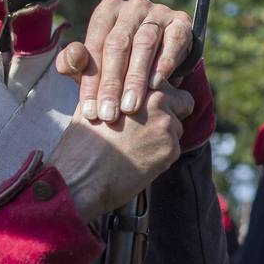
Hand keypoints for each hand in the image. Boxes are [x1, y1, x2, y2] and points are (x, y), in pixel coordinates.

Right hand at [50, 81, 195, 219]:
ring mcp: (167, 127)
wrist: (81, 178)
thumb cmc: (82, 143)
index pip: (168, 84)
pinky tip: (140, 158)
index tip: (152, 107)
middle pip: (181, 103)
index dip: (161, 96)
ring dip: (164, 135)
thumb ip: (113, 90)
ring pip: (178, 127)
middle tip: (147, 128)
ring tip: (137, 146)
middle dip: (169, 113)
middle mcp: (159, 102)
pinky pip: (174, 148)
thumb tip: (121, 86)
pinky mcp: (171, 150)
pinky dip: (161, 153)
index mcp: (139, 86)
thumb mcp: (92, 103)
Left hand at [56, 0, 192, 122]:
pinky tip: (157, 85)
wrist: (161, 56)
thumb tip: (71, 58)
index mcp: (107, 10)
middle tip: (109, 114)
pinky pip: (174, 41)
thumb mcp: (96, 64)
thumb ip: (76, 64)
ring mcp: (159, 12)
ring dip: (136, 78)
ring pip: (145, 43)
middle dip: (112, 83)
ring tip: (131, 107)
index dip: (90, 80)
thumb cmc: (121, 61)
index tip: (89, 112)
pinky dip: (165, 63)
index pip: (95, 45)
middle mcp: (133, 6)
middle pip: (118, 44)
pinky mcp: (181, 22)